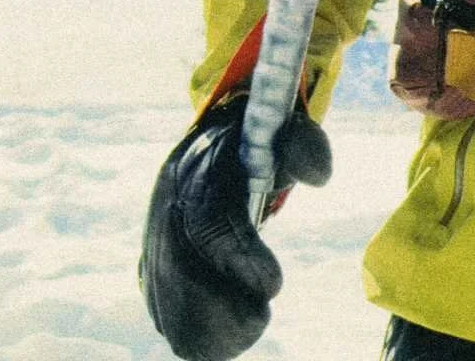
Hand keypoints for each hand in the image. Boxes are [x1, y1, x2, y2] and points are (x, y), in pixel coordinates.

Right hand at [139, 94, 332, 360]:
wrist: (209, 146)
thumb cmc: (257, 145)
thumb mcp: (283, 135)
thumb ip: (304, 148)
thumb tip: (320, 175)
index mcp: (196, 170)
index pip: (208, 218)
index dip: (237, 257)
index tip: (275, 287)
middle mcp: (167, 207)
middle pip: (177, 264)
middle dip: (214, 302)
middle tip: (260, 320)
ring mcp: (155, 238)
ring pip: (163, 292)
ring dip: (199, 323)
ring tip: (246, 334)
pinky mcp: (153, 266)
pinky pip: (160, 304)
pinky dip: (187, 329)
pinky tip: (222, 342)